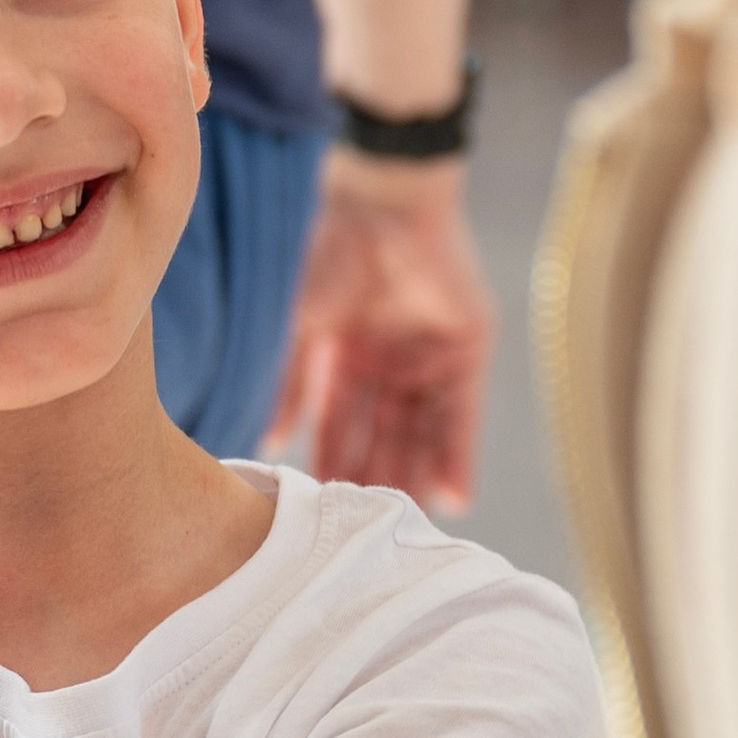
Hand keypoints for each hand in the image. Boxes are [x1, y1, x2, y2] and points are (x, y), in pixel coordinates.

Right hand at [265, 152, 493, 513]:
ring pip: (421, 432)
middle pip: (383, 434)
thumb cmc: (328, 254)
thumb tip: (269, 445)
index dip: (333, 462)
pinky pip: (464, 415)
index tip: (322, 511)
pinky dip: (458, 454)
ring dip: (414, 476)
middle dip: (375, 478)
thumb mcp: (299, 330)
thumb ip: (289, 387)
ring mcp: (430, 355)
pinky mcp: (468, 350)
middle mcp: (389, 359)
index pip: (339, 422)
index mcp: (346, 352)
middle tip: (366, 534)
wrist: (379, 203)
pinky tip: (452, 496)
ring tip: (406, 526)